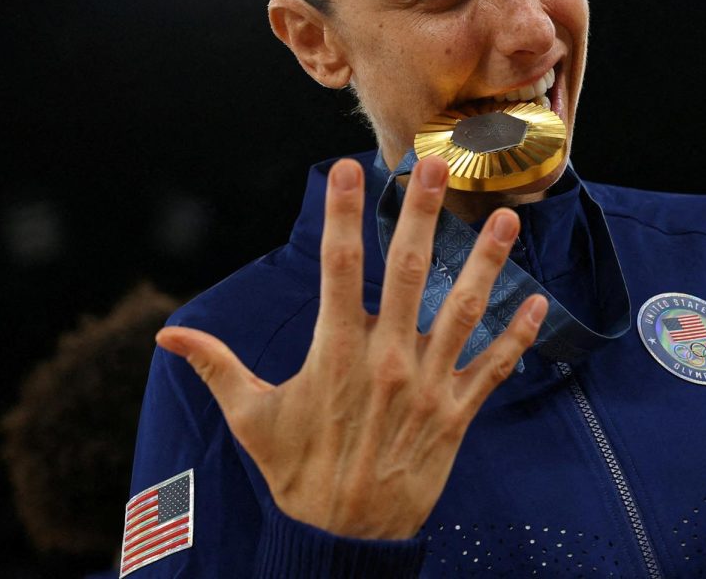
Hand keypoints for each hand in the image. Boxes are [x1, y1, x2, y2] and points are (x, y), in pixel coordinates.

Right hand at [155, 156, 547, 538]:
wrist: (343, 540)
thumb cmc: (297, 473)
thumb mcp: (251, 419)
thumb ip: (216, 367)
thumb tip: (167, 335)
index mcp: (336, 353)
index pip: (339, 267)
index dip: (343, 215)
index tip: (348, 170)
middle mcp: (387, 360)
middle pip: (409, 272)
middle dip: (423, 214)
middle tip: (438, 165)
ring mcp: (428, 385)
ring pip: (464, 310)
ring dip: (487, 261)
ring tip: (507, 218)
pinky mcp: (456, 413)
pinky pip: (495, 368)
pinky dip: (518, 336)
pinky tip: (538, 301)